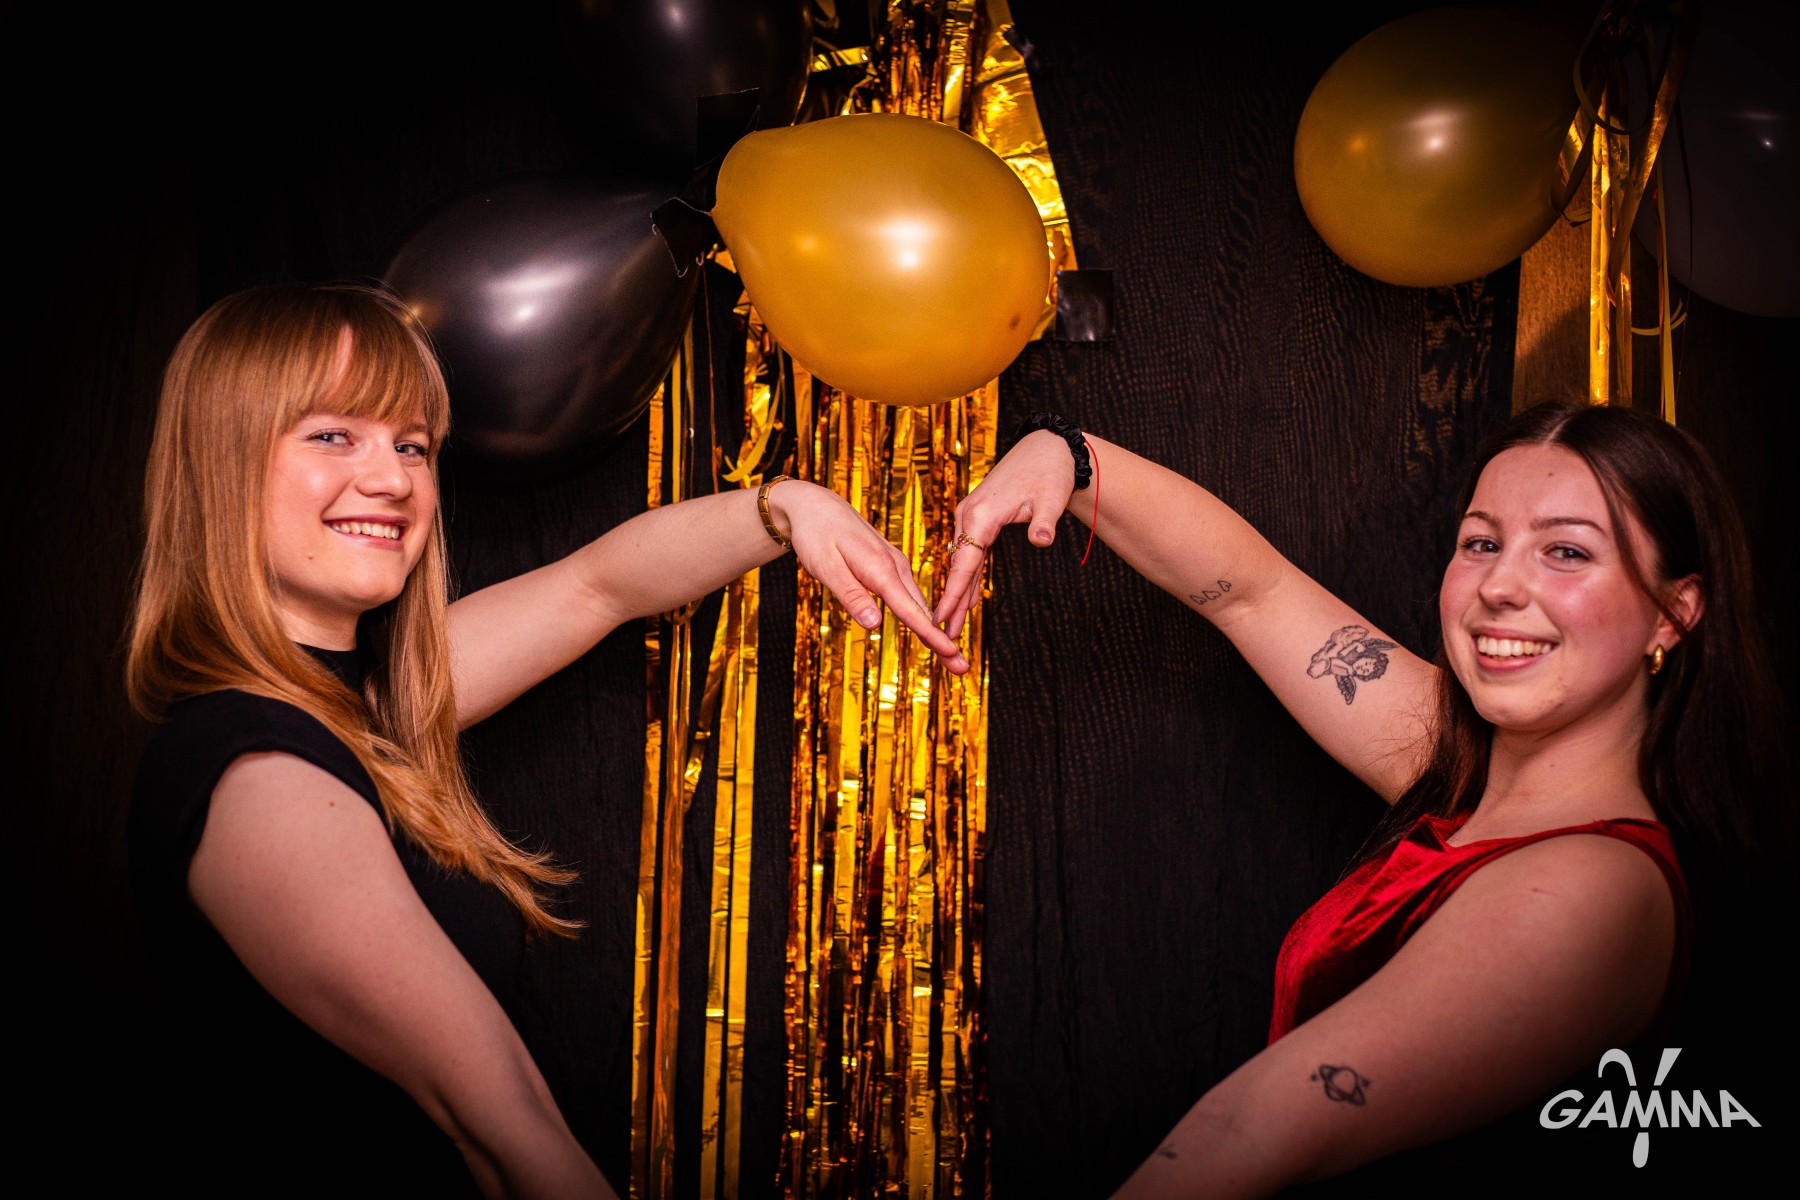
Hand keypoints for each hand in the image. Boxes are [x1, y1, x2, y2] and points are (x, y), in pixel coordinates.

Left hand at [768, 480, 969, 674]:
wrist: (815, 505)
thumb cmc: (816, 535)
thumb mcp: (826, 567)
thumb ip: (851, 596)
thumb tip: (874, 625)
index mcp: (880, 569)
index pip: (910, 610)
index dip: (931, 635)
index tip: (952, 654)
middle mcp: (894, 566)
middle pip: (922, 610)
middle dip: (942, 640)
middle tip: (961, 668)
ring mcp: (894, 564)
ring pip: (917, 603)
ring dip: (934, 629)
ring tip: (949, 654)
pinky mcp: (888, 565)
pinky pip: (908, 594)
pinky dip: (921, 614)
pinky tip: (927, 627)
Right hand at [933, 430, 1077, 637]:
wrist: (1047, 449)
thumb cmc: (1049, 472)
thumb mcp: (1051, 499)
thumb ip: (1044, 523)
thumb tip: (1042, 541)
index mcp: (982, 514)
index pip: (964, 562)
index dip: (952, 593)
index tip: (941, 618)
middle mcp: (969, 515)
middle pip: (958, 566)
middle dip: (951, 600)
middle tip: (947, 634)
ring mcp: (971, 515)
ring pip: (962, 560)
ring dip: (958, 591)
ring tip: (953, 623)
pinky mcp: (978, 516)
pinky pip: (970, 551)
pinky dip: (967, 574)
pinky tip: (966, 596)